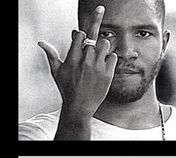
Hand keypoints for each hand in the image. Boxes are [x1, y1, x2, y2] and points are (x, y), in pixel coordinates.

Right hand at [38, 5, 117, 124]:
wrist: (79, 107)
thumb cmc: (67, 89)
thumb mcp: (57, 71)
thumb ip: (51, 54)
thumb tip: (41, 43)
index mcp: (73, 57)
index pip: (80, 34)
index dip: (81, 34)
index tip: (82, 36)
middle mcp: (85, 59)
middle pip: (94, 35)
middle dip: (96, 24)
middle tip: (100, 7)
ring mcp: (97, 66)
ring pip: (105, 43)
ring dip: (103, 46)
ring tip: (99, 54)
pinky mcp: (107, 74)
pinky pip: (113, 57)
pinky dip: (110, 59)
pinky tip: (104, 66)